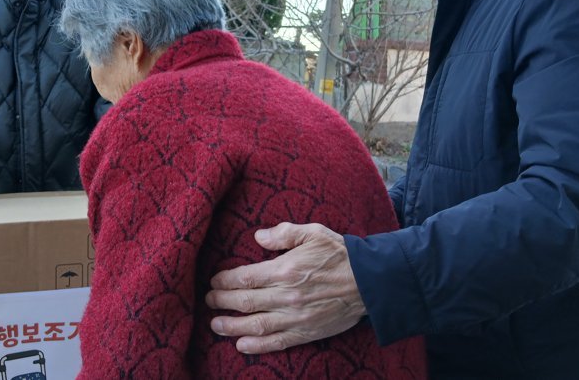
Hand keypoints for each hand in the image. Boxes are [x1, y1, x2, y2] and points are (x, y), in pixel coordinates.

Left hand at [205, 222, 365, 353]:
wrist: (370, 282)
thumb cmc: (339, 254)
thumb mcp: (313, 232)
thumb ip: (284, 233)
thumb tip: (258, 237)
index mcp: (286, 269)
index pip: (246, 277)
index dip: (225, 280)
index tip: (214, 280)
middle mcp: (288, 295)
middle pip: (246, 301)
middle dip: (222, 302)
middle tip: (209, 300)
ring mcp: (296, 317)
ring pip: (257, 324)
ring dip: (232, 326)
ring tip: (215, 324)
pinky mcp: (306, 332)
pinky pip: (277, 342)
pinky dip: (257, 345)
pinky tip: (241, 344)